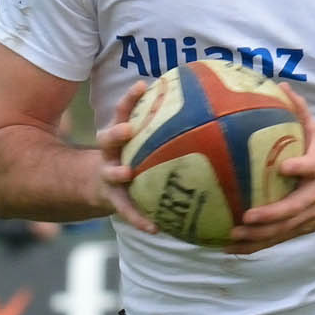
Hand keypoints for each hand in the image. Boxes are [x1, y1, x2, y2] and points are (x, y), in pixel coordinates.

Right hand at [93, 81, 156, 234]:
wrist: (104, 186)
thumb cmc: (136, 157)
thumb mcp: (145, 141)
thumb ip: (168, 129)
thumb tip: (210, 110)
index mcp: (120, 135)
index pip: (122, 111)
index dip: (130, 98)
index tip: (142, 86)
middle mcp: (111, 153)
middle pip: (107, 137)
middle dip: (116, 131)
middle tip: (128, 129)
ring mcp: (109, 176)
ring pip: (110, 172)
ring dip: (117, 172)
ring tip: (127, 173)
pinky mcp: (114, 200)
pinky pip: (126, 211)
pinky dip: (139, 219)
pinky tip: (154, 229)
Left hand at [227, 87, 314, 253]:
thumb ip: (301, 114)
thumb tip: (282, 85)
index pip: (310, 169)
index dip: (299, 168)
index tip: (285, 166)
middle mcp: (312, 199)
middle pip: (292, 211)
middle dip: (270, 217)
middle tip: (246, 217)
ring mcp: (304, 220)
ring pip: (280, 232)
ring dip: (256, 238)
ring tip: (231, 237)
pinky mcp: (296, 231)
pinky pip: (272, 241)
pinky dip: (251, 248)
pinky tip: (228, 250)